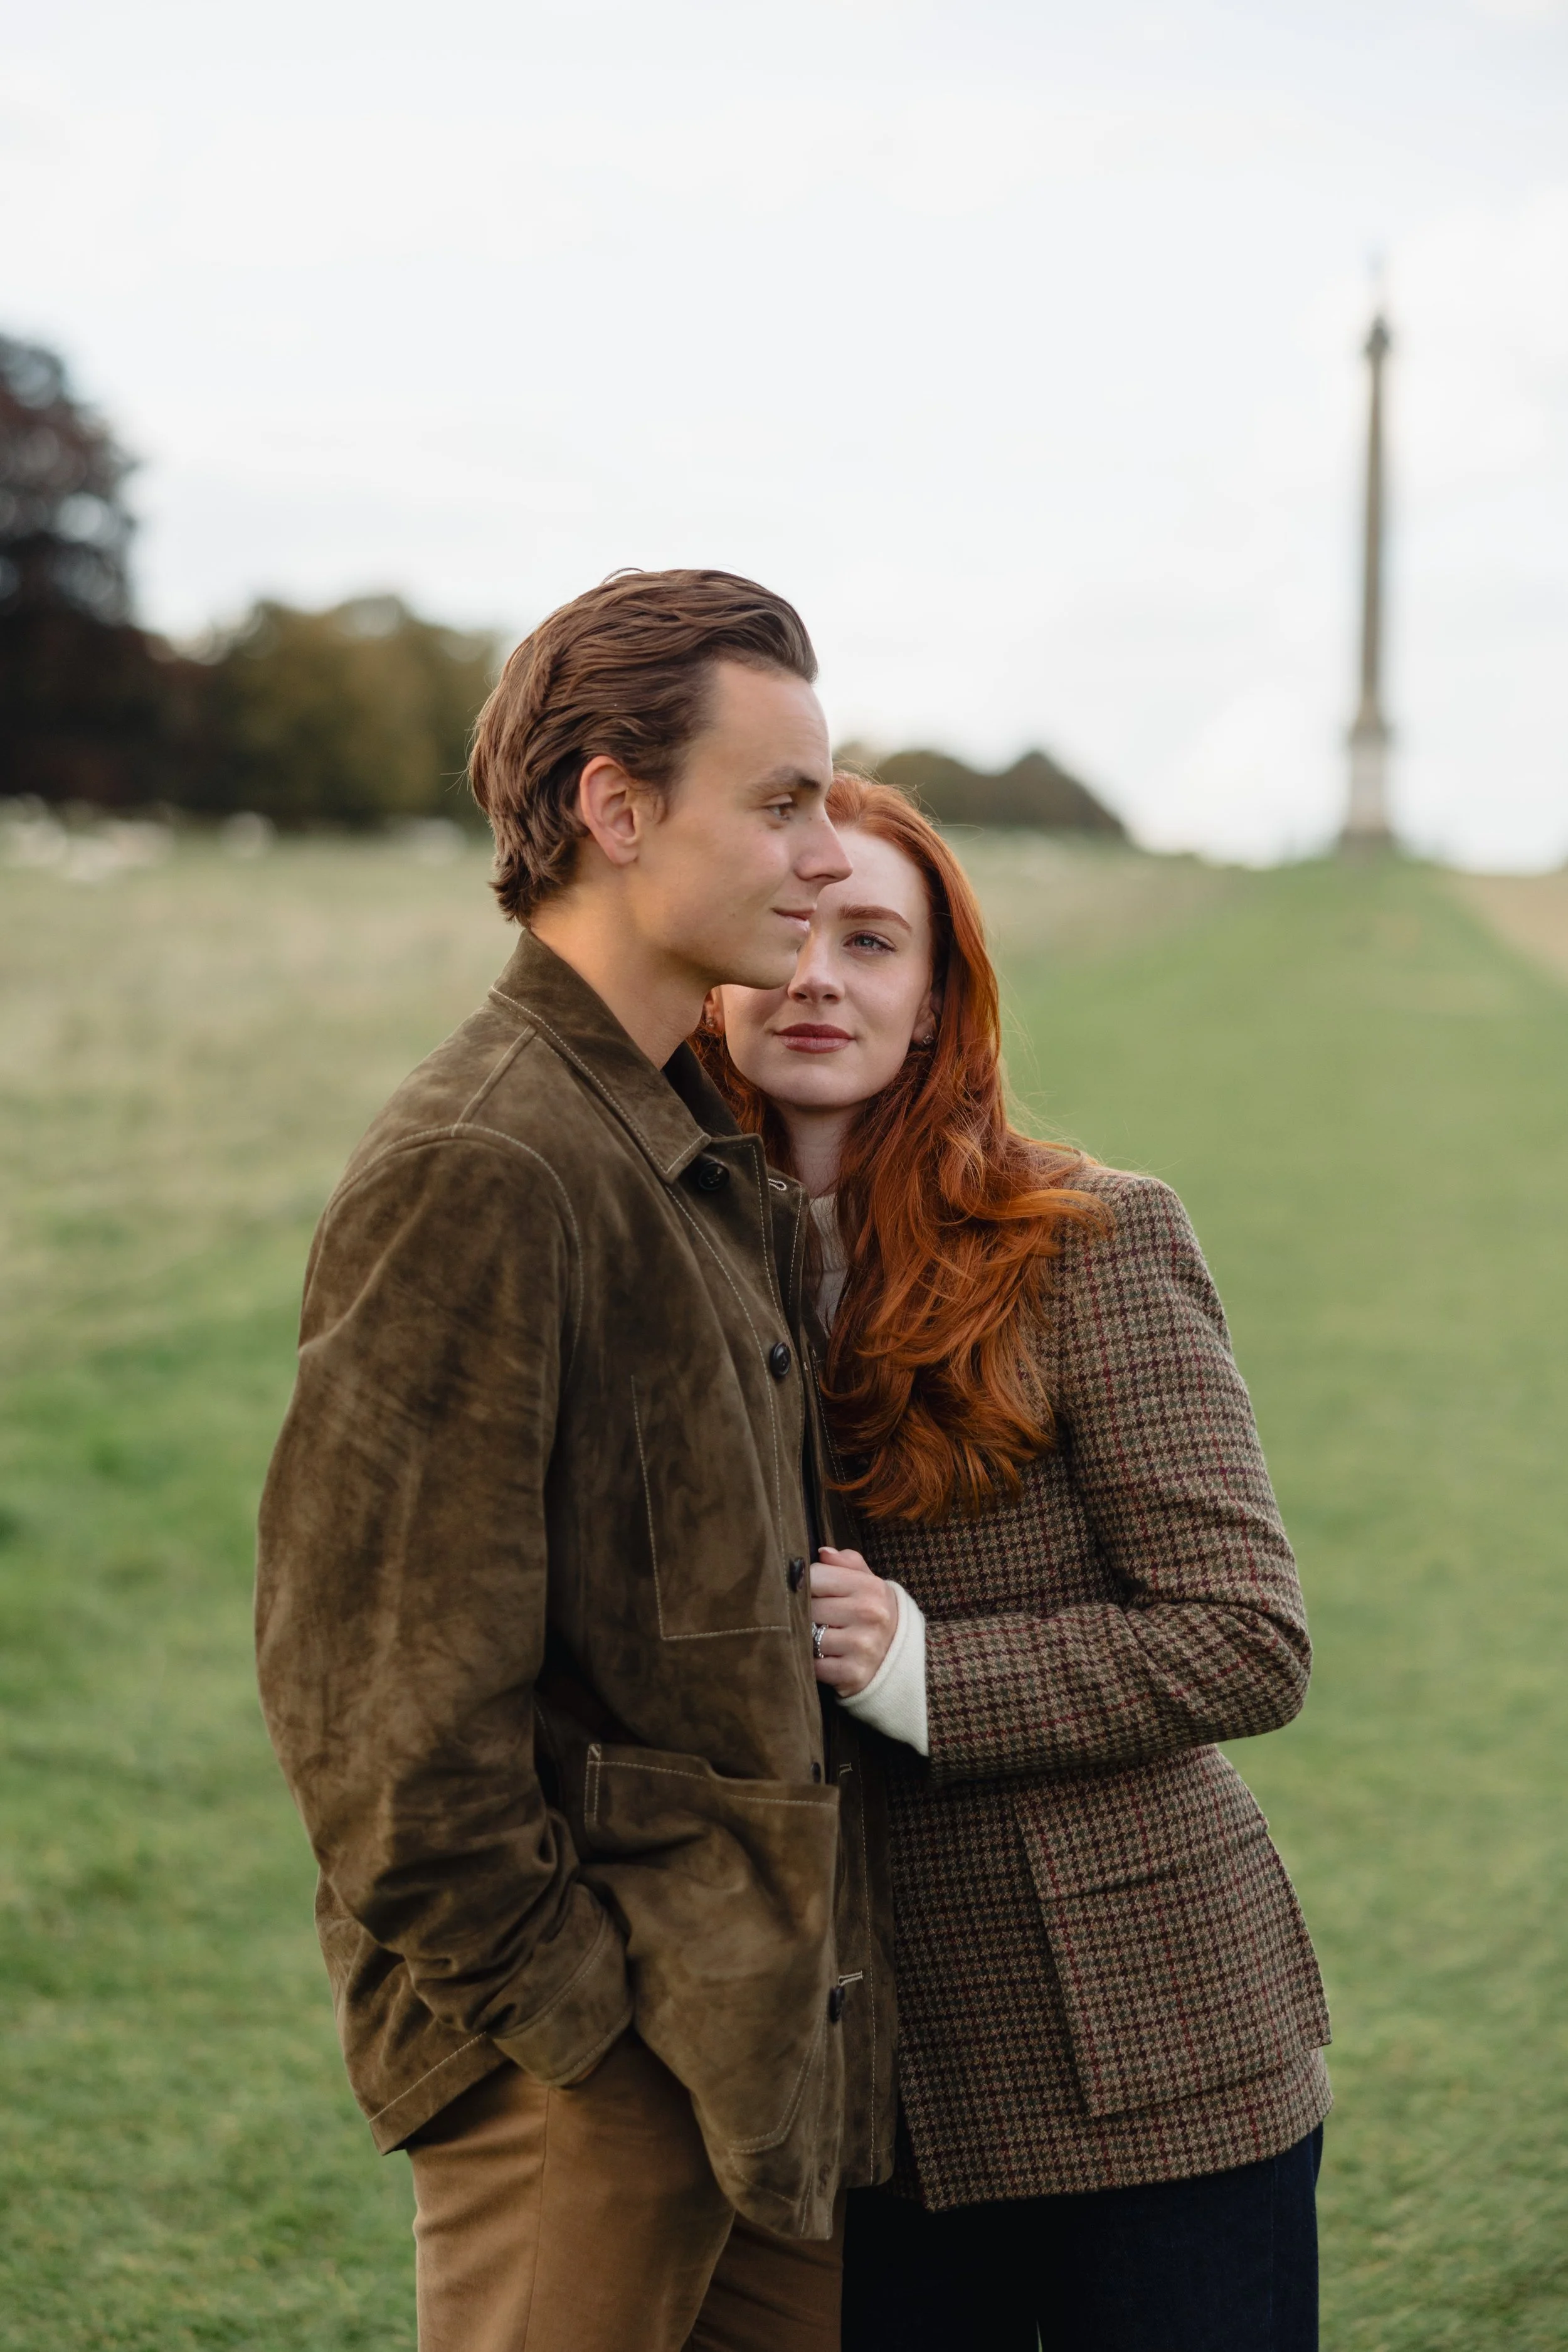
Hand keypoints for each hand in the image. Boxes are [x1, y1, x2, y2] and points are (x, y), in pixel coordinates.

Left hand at [809, 1548, 898, 1696]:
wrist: (899, 1659)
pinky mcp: (852, 1673)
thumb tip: (823, 1552)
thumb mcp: (869, 1584)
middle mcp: (869, 1614)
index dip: (812, 1585)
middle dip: (810, 1613)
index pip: (816, 1576)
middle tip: (823, 1619)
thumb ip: (847, 1563)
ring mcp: (862, 1646)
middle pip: (809, 1606)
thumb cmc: (875, 1614)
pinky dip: (815, 1663)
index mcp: (871, 1587)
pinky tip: (828, 1658)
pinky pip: (814, 1665)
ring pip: (809, 1635)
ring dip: (810, 1639)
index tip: (820, 1594)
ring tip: (825, 1638)